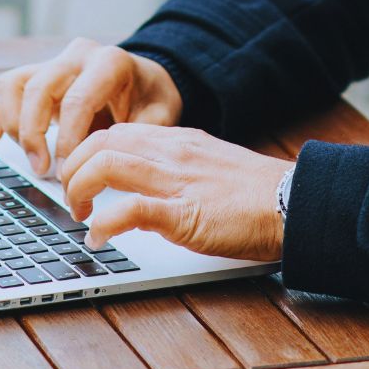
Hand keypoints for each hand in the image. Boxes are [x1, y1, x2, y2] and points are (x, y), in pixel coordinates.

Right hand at [0, 38, 183, 175]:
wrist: (144, 80)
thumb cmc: (151, 99)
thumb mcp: (162, 114)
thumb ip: (145, 132)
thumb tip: (117, 157)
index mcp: (110, 63)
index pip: (78, 100)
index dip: (67, 139)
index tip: (67, 170)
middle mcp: (78, 56)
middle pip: (39, 88)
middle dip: (34, 134)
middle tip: (41, 170)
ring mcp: (54, 61)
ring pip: (14, 83)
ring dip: (12, 125)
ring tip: (29, 157)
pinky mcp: (37, 72)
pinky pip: (3, 84)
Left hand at [59, 123, 290, 260]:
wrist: (295, 203)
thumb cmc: (259, 194)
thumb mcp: (209, 168)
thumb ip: (176, 170)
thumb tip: (144, 188)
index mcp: (177, 141)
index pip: (115, 131)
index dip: (86, 152)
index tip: (80, 176)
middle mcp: (171, 153)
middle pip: (100, 142)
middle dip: (73, 169)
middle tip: (73, 198)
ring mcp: (176, 181)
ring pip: (105, 164)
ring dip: (79, 190)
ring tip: (80, 215)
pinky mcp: (184, 214)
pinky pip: (130, 209)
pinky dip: (104, 223)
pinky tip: (98, 237)